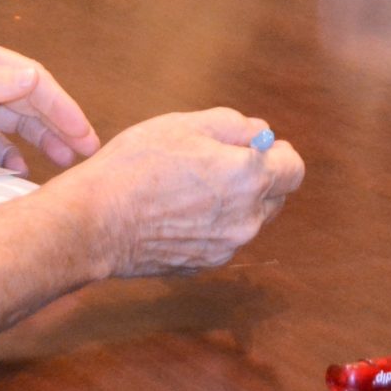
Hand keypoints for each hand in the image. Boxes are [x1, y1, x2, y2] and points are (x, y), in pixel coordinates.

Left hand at [0, 31, 97, 171]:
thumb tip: (34, 78)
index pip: (30, 79)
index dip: (60, 106)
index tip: (81, 132)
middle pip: (28, 102)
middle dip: (58, 126)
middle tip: (85, 151)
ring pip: (12, 125)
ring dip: (39, 142)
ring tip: (64, 163)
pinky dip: (6, 158)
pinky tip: (19, 171)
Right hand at [57, 109, 303, 275]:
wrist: (96, 222)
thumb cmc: (137, 166)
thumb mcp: (185, 125)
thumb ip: (234, 125)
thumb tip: (262, 133)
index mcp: (249, 178)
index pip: (294, 169)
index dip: (279, 153)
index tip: (257, 147)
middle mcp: (246, 219)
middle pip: (275, 197)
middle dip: (258, 178)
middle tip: (218, 163)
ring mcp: (226, 247)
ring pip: (248, 220)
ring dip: (234, 203)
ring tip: (190, 188)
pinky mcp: (204, 265)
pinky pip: (221, 240)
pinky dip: (210, 226)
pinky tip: (176, 212)